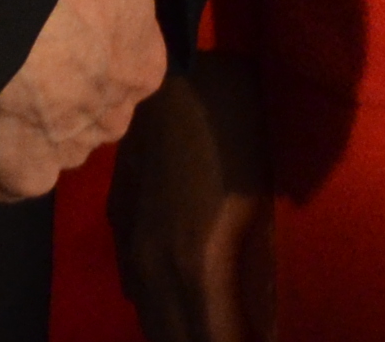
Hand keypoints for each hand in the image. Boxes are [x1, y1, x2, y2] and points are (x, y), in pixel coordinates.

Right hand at [0, 0, 191, 204]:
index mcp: (142, 64)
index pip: (122, 60)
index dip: (86, 42)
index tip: (51, 25)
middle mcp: (114, 119)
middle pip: (83, 107)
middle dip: (53, 96)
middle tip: (7, 65)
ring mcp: (69, 153)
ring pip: (41, 143)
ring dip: (11, 131)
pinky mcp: (23, 179)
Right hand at [113, 51, 272, 340]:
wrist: (181, 70)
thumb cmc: (238, 129)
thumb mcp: (259, 202)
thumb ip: (256, 269)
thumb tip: (262, 320)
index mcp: (195, 267)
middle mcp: (153, 266)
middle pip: (171, 339)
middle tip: (235, 338)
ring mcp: (132, 241)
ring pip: (149, 316)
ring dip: (176, 334)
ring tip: (208, 331)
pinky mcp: (122, 217)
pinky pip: (136, 286)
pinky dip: (159, 309)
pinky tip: (175, 307)